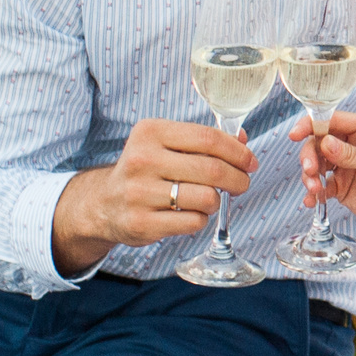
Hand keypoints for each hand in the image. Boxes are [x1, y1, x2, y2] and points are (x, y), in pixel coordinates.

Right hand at [50, 120, 256, 272]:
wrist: (104, 203)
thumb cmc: (146, 170)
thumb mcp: (166, 143)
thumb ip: (203, 140)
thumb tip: (243, 139)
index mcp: (150, 132)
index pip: (208, 138)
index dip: (238, 152)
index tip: (250, 162)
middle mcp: (142, 159)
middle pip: (212, 169)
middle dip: (237, 178)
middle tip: (242, 183)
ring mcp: (139, 193)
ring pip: (206, 198)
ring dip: (217, 201)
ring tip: (209, 199)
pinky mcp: (141, 223)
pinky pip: (193, 222)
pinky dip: (201, 219)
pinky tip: (191, 213)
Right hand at [291, 111, 355, 244]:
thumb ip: (353, 155)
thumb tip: (326, 143)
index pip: (333, 120)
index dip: (311, 125)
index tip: (296, 134)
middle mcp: (353, 144)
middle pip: (318, 141)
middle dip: (309, 155)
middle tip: (310, 171)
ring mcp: (345, 165)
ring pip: (315, 163)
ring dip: (309, 175)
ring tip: (314, 189)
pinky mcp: (341, 186)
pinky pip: (320, 185)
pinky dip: (313, 192)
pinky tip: (312, 200)